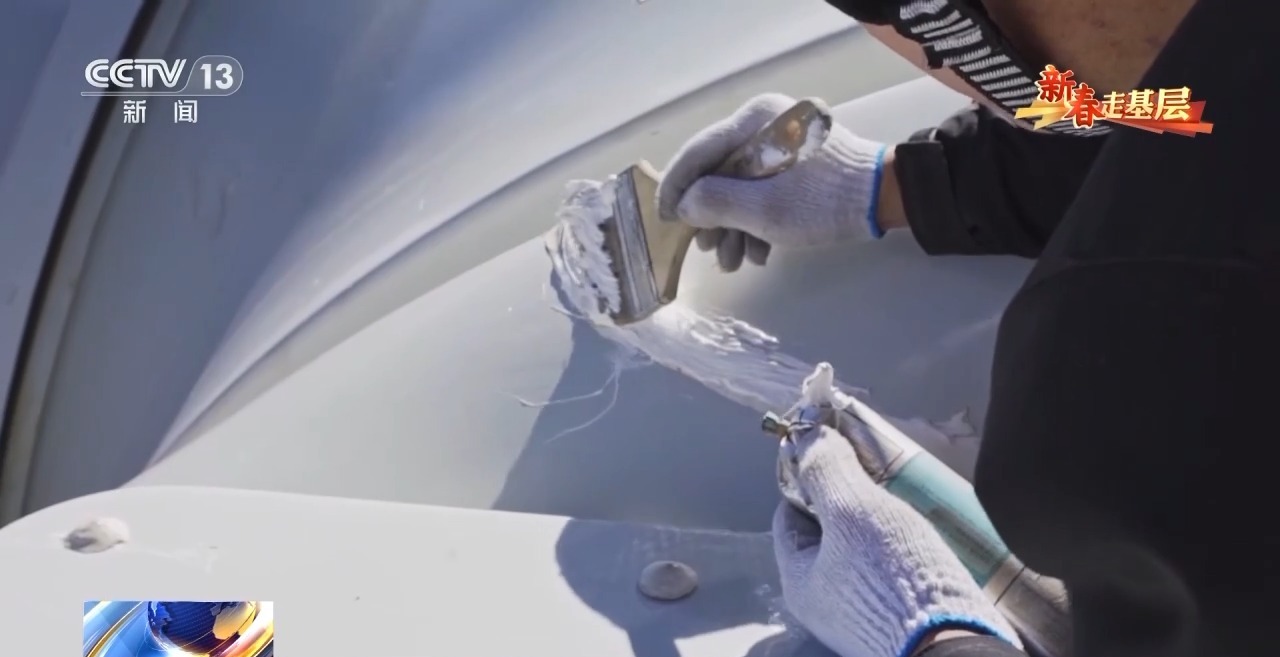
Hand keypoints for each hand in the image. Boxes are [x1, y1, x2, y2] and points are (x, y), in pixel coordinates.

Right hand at [655, 93, 889, 271]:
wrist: (886, 198)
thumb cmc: (822, 202)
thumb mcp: (762, 210)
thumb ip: (715, 204)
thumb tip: (686, 206)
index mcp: (753, 120)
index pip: (698, 152)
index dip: (675, 188)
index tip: (664, 220)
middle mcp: (764, 123)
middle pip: (720, 173)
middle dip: (712, 218)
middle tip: (707, 251)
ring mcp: (782, 142)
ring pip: (741, 186)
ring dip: (734, 227)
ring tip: (734, 263)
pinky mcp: (798, 162)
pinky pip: (764, 188)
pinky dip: (757, 221)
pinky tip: (760, 254)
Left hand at [772, 405, 1022, 656]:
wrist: (955, 645)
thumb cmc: (892, 578)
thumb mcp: (853, 511)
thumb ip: (827, 470)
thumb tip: (808, 434)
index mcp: (798, 579)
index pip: (789, 513)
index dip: (809, 476)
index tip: (836, 451)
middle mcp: (825, 599)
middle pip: (829, 529)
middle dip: (853, 494)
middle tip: (880, 468)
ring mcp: (864, 610)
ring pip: (865, 547)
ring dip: (885, 517)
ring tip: (909, 492)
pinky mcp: (902, 616)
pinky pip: (895, 567)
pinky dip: (907, 544)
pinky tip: (929, 527)